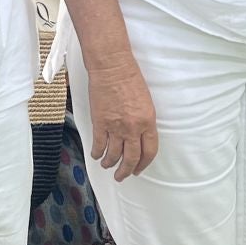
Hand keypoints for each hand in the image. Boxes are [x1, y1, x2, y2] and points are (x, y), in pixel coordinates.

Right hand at [86, 54, 157, 180]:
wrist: (112, 67)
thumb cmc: (130, 79)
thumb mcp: (146, 102)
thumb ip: (144, 121)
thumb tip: (139, 137)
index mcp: (148, 122)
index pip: (149, 151)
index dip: (143, 164)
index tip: (138, 169)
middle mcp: (133, 128)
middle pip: (131, 158)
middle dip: (126, 171)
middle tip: (121, 176)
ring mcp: (116, 127)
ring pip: (113, 155)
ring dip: (110, 164)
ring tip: (107, 166)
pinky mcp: (100, 123)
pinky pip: (99, 145)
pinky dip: (97, 153)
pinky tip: (96, 156)